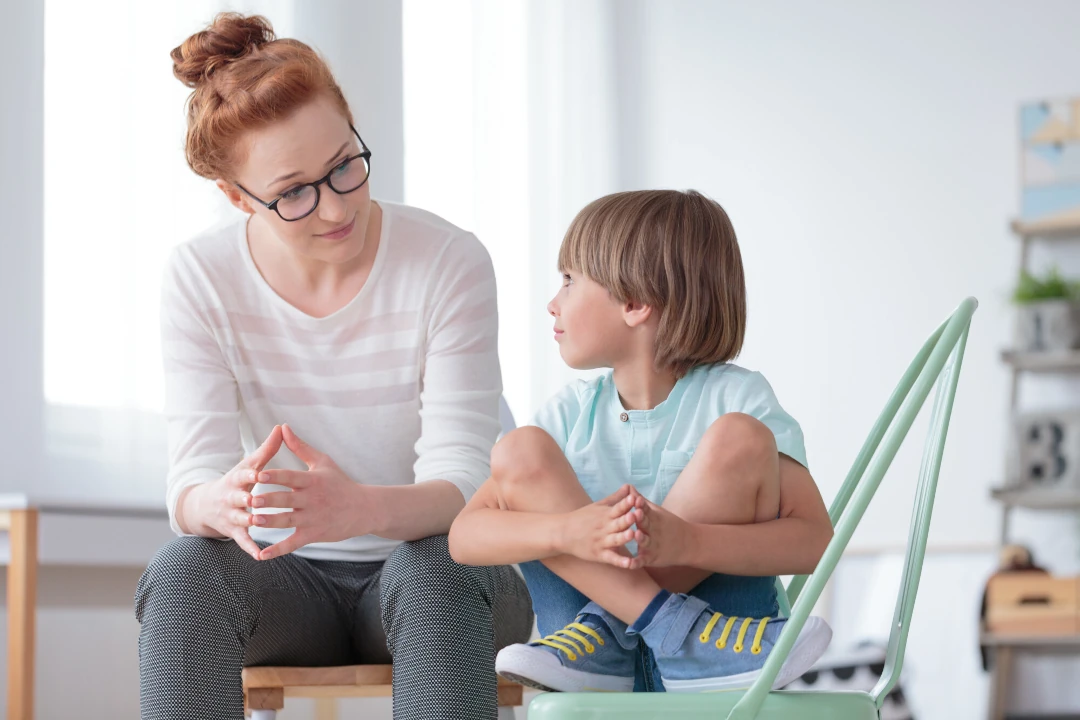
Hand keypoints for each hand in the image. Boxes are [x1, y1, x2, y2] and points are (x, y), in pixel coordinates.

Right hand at [187, 425, 282, 559]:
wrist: (206, 505)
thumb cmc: (237, 481)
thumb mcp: (248, 465)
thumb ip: (267, 449)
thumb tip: (282, 427)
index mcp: (237, 479)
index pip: (243, 475)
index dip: (250, 474)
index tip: (259, 473)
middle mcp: (231, 498)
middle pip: (238, 498)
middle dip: (245, 499)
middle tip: (256, 500)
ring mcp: (231, 515)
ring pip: (240, 519)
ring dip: (248, 521)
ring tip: (259, 522)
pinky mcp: (234, 531)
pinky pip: (242, 541)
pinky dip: (250, 548)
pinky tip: (260, 556)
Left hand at [252, 424, 364, 560]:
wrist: (364, 509)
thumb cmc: (341, 483)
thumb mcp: (322, 462)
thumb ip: (300, 447)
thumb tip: (283, 427)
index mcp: (312, 481)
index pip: (291, 477)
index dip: (275, 476)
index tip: (259, 474)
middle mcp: (312, 499)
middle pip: (287, 499)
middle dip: (269, 500)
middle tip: (251, 499)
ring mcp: (313, 518)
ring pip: (288, 521)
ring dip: (271, 522)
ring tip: (253, 521)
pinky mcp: (314, 534)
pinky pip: (293, 543)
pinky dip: (278, 550)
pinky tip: (262, 555)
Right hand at [557, 484, 645, 568]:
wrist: (563, 533)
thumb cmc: (583, 518)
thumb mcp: (599, 505)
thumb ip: (616, 498)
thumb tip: (629, 486)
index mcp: (606, 514)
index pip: (617, 508)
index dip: (626, 503)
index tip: (634, 497)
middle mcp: (604, 528)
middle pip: (618, 523)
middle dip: (627, 519)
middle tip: (636, 514)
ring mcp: (602, 542)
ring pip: (615, 540)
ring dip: (624, 537)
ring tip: (633, 534)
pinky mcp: (600, 555)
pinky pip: (611, 558)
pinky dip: (620, 561)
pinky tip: (629, 563)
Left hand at [622, 491, 694, 568]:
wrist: (688, 544)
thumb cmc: (668, 525)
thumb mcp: (656, 512)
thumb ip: (641, 501)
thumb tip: (628, 487)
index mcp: (654, 518)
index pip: (646, 509)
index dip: (641, 505)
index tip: (635, 499)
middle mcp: (653, 531)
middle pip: (646, 524)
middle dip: (640, 519)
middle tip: (635, 513)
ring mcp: (653, 545)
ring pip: (645, 541)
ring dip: (641, 538)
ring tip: (636, 534)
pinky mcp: (651, 558)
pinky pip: (642, 561)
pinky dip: (636, 563)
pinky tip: (629, 564)